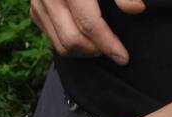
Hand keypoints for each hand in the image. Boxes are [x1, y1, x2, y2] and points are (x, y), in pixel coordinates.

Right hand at [30, 0, 144, 65]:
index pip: (89, 23)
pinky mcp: (34, 10)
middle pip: (72, 39)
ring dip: (83, 51)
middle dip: (95, 50)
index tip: (123, 57)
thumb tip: (136, 9)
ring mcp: (39, 4)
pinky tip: (85, 37)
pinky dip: (70, 43)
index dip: (108, 43)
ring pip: (60, 44)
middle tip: (112, 48)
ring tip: (100, 45)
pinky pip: (52, 37)